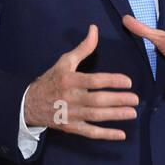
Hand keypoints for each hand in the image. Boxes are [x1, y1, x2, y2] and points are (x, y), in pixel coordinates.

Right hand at [23, 24, 137, 139]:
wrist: (29, 103)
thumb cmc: (51, 80)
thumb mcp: (64, 62)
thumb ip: (83, 48)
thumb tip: (94, 29)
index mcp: (69, 80)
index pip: (94, 81)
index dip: (112, 81)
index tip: (128, 82)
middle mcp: (70, 98)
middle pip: (97, 100)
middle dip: (118, 100)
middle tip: (135, 99)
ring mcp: (70, 114)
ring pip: (96, 116)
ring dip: (115, 115)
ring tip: (132, 113)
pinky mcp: (70, 127)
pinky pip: (90, 132)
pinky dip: (106, 135)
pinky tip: (121, 134)